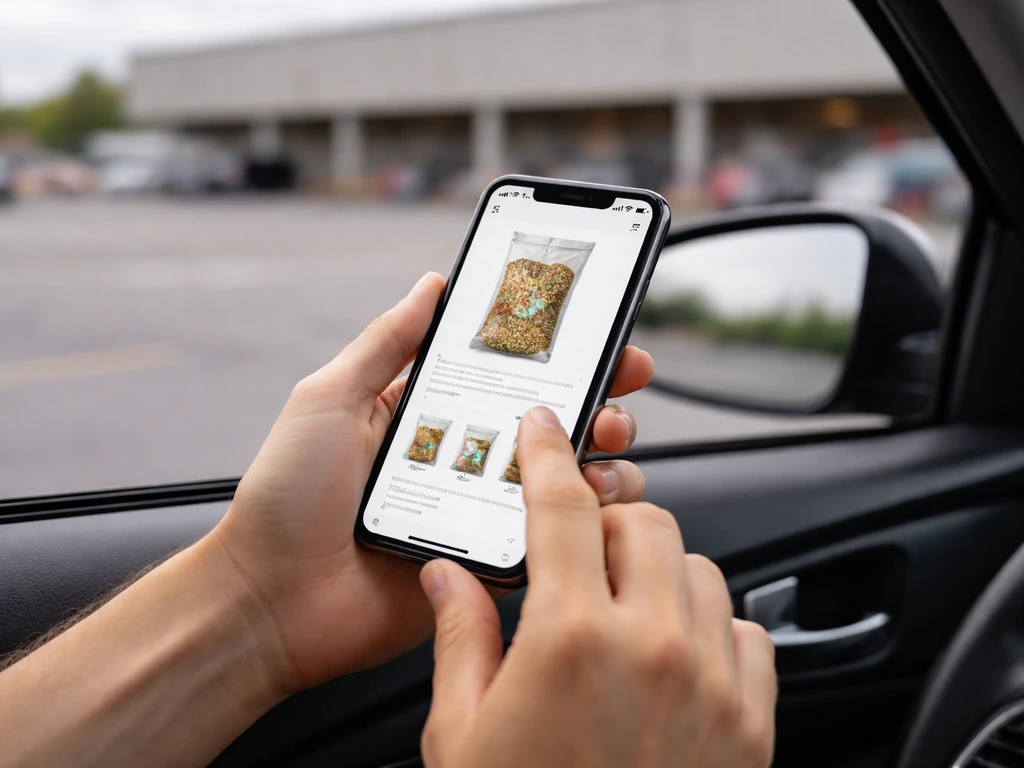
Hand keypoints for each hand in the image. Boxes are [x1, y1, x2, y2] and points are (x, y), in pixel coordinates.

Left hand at [210, 272, 654, 693]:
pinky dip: (585, 521)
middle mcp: (464, 460)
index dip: (557, 352)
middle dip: (598, 397)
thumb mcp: (328, 400)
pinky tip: (590, 502)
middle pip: (550, 424)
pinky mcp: (487, 564)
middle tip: (618, 385)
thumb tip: (432, 285)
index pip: (507, 374)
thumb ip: (385, 344)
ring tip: (603, 442)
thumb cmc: (284, 500)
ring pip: (565, 480)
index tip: (598, 331)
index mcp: (429, 415)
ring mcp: (479, 513)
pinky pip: (551, 540)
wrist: (268, 602)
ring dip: (601, 455)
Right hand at [419, 407, 777, 767]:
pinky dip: (715, 626)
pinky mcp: (751, 724)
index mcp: (569, 641)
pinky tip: (673, 656)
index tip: (543, 428)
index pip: (562, 507)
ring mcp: (712, 685)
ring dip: (658, 571)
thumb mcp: (459, 737)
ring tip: (620, 612)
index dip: (548, 454)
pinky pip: (750, 631)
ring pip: (700, 569)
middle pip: (643, 522)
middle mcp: (652, 648)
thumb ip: (458, 638)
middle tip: (574, 559)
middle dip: (605, 523)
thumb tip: (447, 575)